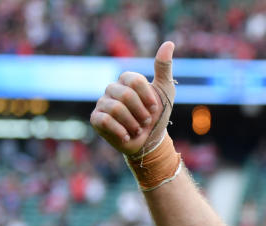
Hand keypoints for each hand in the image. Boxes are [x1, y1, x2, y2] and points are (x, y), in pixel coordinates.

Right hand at [90, 41, 175, 155]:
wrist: (150, 142)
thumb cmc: (157, 115)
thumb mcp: (165, 91)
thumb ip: (164, 68)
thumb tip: (169, 43)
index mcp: (126, 80)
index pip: (134, 80)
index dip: (147, 97)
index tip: (154, 108)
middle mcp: (112, 89)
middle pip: (125, 95)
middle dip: (141, 113)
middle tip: (146, 121)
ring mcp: (102, 103)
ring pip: (116, 109)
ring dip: (133, 124)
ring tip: (138, 129)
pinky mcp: (96, 119)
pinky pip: (105, 121)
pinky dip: (121, 131)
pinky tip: (127, 136)